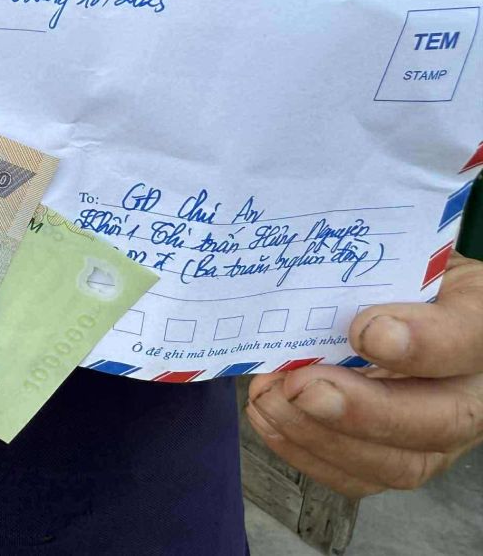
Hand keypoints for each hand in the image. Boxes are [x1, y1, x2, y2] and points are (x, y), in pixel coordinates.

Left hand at [246, 252, 482, 496]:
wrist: (408, 303)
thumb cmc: (402, 274)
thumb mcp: (401, 254)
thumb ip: (374, 268)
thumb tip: (312, 272)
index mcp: (481, 322)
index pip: (470, 338)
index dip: (422, 342)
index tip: (365, 330)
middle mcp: (475, 388)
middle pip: (440, 420)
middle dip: (363, 411)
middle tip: (301, 386)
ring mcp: (444, 432)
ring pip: (401, 463)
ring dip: (322, 436)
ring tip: (270, 400)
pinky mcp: (405, 456)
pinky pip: (363, 476)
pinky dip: (309, 453)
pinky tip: (272, 419)